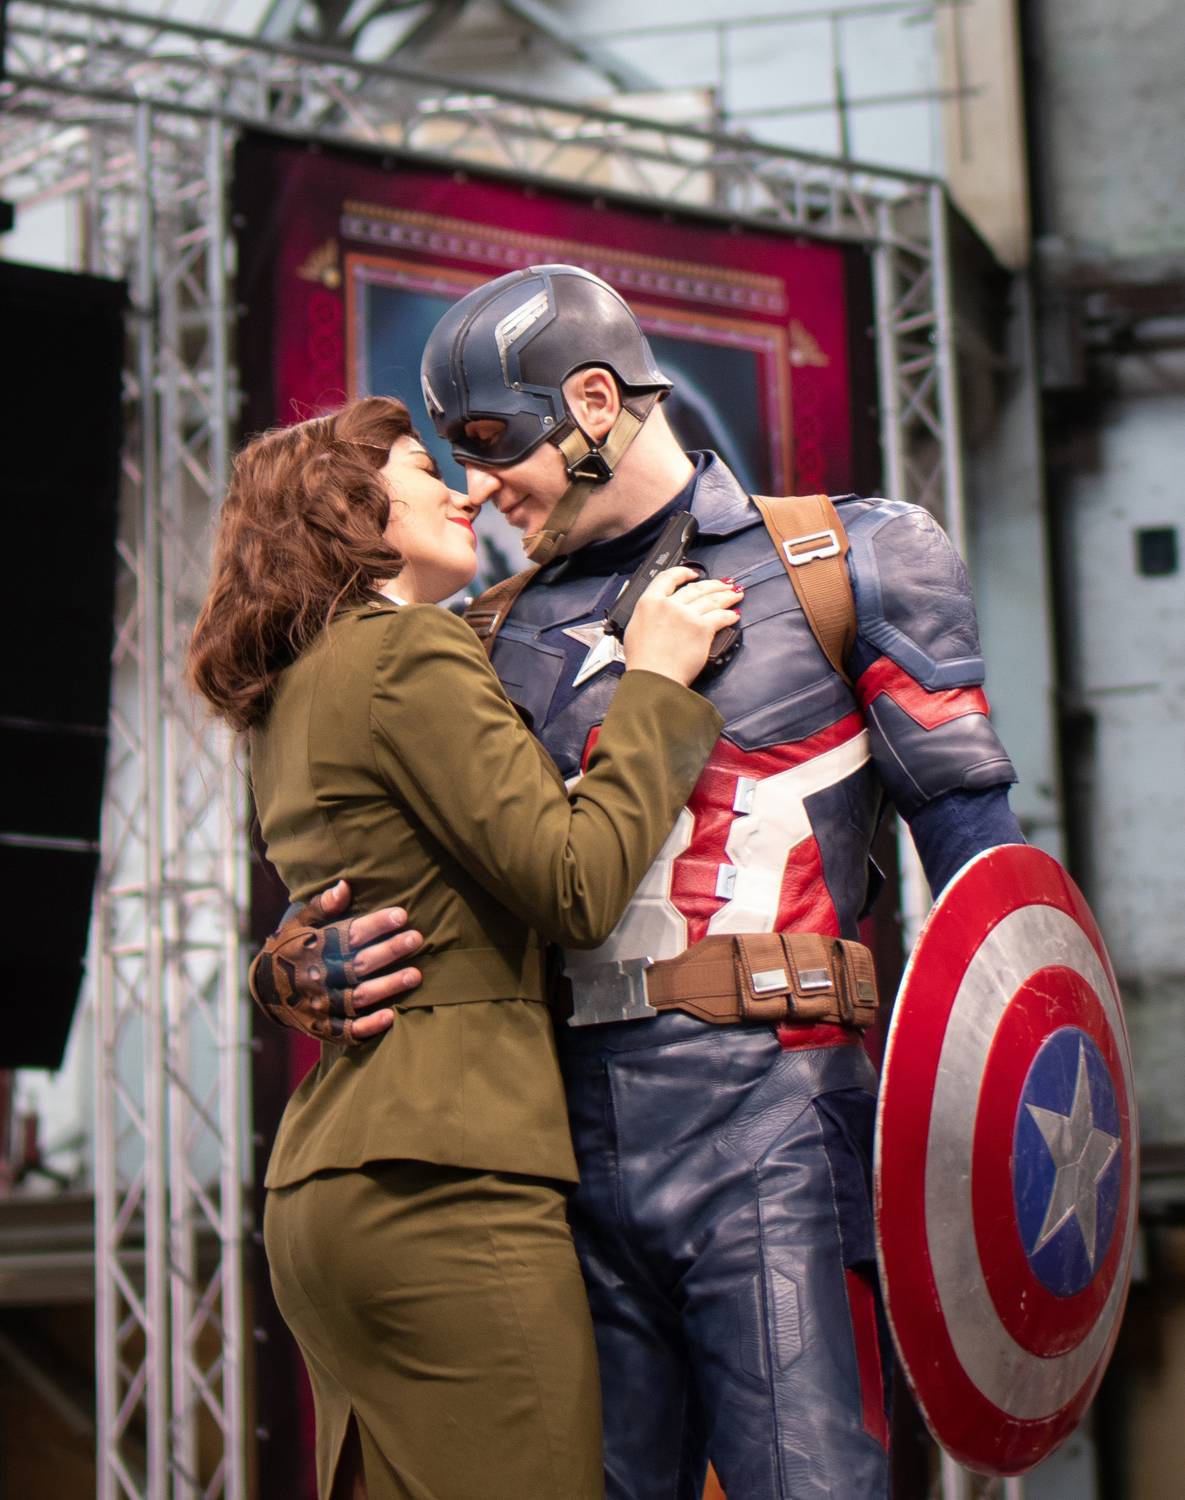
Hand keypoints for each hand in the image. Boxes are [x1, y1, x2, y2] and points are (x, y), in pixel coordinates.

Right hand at [248, 879, 422, 1044]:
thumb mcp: (298, 924)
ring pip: (360, 995)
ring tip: (416, 975)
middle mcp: (321, 976)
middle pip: (360, 964)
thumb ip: (320, 906)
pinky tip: (391, 1016)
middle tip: (415, 939)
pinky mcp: (324, 1027)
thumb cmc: (289, 949)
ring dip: (388, 986)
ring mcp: (323, 1004)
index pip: (349, 934)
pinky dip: (369, 1025)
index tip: (401, 915)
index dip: (376, 925)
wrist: (264, 990)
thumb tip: (344, 885)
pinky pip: (348, 1030)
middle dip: (389, 951)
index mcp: (316, 948)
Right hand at [623, 567, 742, 686]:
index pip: (668, 577)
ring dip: (726, 596)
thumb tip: (656, 610)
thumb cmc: (643, 661)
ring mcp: (687, 615)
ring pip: (711, 599)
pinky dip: (729, 615)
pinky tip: (734, 615)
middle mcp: (669, 605)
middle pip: (696, 588)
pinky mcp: (702, 629)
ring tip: (735, 594)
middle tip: (724, 584)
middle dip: (713, 585)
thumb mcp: (634, 629)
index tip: (693, 573)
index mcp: (649, 602)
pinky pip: (720, 616)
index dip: (683, 572)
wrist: (654, 678)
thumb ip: (647, 615)